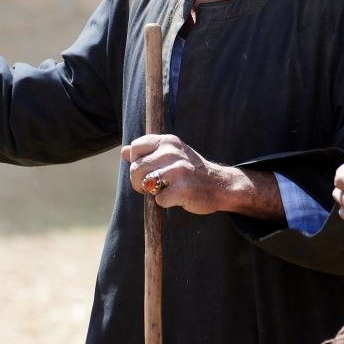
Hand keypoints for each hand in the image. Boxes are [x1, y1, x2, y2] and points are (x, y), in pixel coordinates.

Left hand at [120, 135, 282, 219]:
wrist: (220, 185)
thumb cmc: (191, 170)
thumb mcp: (172, 154)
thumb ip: (148, 152)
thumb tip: (123, 151)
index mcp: (168, 141)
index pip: (135, 148)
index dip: (136, 162)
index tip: (149, 169)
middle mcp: (172, 152)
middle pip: (135, 168)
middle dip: (139, 182)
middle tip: (154, 186)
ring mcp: (178, 170)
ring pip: (144, 183)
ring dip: (151, 192)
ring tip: (165, 190)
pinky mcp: (182, 188)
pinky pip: (159, 200)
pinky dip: (165, 203)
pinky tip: (178, 197)